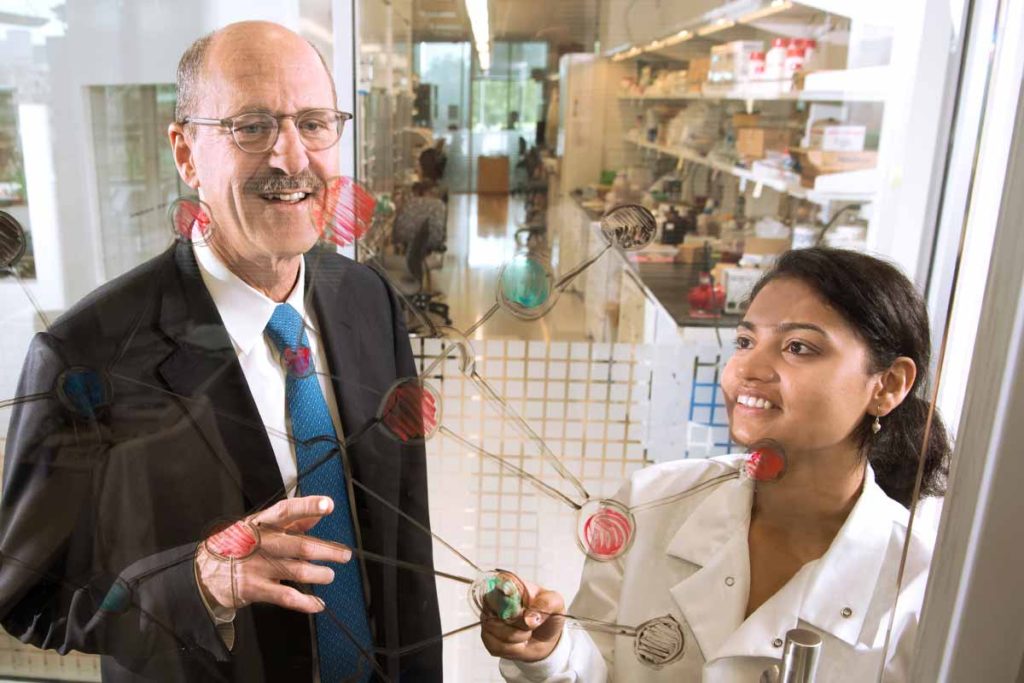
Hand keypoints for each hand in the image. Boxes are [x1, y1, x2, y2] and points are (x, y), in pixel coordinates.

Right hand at [195, 495, 350, 613]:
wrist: (202, 573)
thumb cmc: (236, 546)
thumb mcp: (257, 527)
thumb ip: (289, 522)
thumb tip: (317, 515)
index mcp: (261, 524)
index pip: (286, 511)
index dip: (308, 507)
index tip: (328, 505)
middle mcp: (260, 543)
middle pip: (300, 546)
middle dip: (327, 551)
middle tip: (344, 555)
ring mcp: (257, 567)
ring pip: (297, 571)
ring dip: (320, 575)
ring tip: (328, 576)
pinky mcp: (254, 589)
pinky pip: (286, 597)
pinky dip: (305, 602)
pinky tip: (317, 603)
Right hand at [480, 580, 565, 662]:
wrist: (546, 636)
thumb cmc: (547, 613)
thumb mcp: (555, 602)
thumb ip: (545, 603)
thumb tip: (528, 618)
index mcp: (508, 583)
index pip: (500, 589)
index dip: (514, 604)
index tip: (528, 613)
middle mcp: (493, 599)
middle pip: (497, 612)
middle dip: (521, 625)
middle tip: (533, 624)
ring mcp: (488, 618)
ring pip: (497, 632)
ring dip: (519, 638)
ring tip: (528, 633)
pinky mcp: (488, 637)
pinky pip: (496, 646)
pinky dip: (513, 649)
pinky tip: (520, 642)